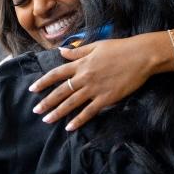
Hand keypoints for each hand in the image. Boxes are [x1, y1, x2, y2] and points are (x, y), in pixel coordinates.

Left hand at [29, 37, 155, 130]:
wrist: (140, 56)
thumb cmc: (119, 48)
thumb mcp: (96, 45)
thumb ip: (77, 51)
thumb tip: (61, 51)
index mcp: (81, 63)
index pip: (57, 74)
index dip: (43, 82)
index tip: (33, 89)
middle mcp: (84, 77)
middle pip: (61, 91)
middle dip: (47, 101)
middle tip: (35, 111)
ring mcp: (94, 89)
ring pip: (71, 103)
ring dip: (58, 112)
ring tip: (46, 120)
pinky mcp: (106, 98)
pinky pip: (89, 112)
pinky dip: (78, 120)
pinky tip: (69, 127)